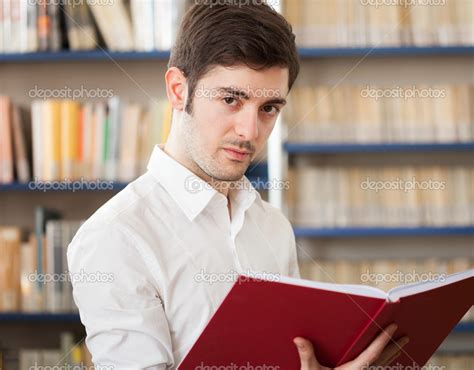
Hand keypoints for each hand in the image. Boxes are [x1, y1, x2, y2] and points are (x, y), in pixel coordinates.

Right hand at [293, 323, 409, 369]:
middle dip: (395, 348)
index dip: (384, 339)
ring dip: (392, 357)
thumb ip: (307, 356)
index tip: (394, 327)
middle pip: (384, 361)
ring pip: (382, 368)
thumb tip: (299, 339)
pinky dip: (383, 366)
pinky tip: (385, 363)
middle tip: (406, 337)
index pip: (374, 353)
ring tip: (400, 347)